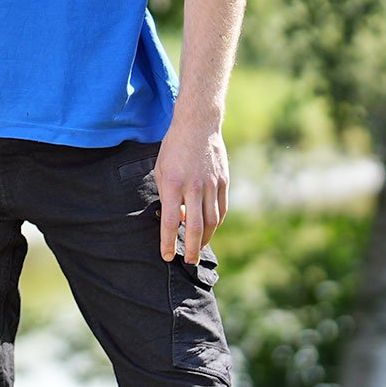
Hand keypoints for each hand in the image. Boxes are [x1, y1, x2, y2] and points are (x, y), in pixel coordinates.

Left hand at [154, 127, 229, 263]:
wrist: (198, 125)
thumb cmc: (173, 148)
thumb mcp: (161, 169)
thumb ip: (167, 195)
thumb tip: (177, 218)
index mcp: (173, 183)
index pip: (171, 221)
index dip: (168, 242)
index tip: (167, 256)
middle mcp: (193, 186)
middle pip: (195, 227)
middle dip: (192, 248)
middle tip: (189, 261)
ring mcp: (211, 184)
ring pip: (212, 221)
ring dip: (206, 238)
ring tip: (199, 248)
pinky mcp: (224, 181)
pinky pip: (221, 209)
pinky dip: (216, 222)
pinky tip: (211, 229)